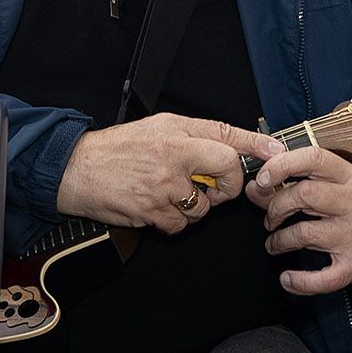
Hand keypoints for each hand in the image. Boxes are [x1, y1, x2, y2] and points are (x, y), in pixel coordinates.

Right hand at [56, 114, 275, 233]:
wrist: (77, 169)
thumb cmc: (118, 148)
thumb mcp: (159, 127)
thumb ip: (198, 133)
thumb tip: (233, 143)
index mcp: (176, 134)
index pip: (227, 137)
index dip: (256, 146)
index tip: (274, 153)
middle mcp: (173, 158)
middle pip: (226, 172)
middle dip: (227, 186)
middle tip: (214, 186)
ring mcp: (163, 188)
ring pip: (203, 206)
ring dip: (195, 206)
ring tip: (172, 192)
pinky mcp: (151, 212)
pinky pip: (180, 225)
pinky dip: (174, 221)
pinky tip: (158, 206)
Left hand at [254, 147, 351, 295]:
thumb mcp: (339, 184)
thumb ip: (297, 182)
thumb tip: (256, 188)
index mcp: (351, 177)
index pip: (313, 159)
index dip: (282, 165)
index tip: (263, 178)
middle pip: (303, 195)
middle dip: (276, 207)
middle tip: (271, 218)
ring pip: (303, 234)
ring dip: (278, 241)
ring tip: (276, 243)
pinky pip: (320, 278)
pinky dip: (298, 281)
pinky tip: (288, 278)